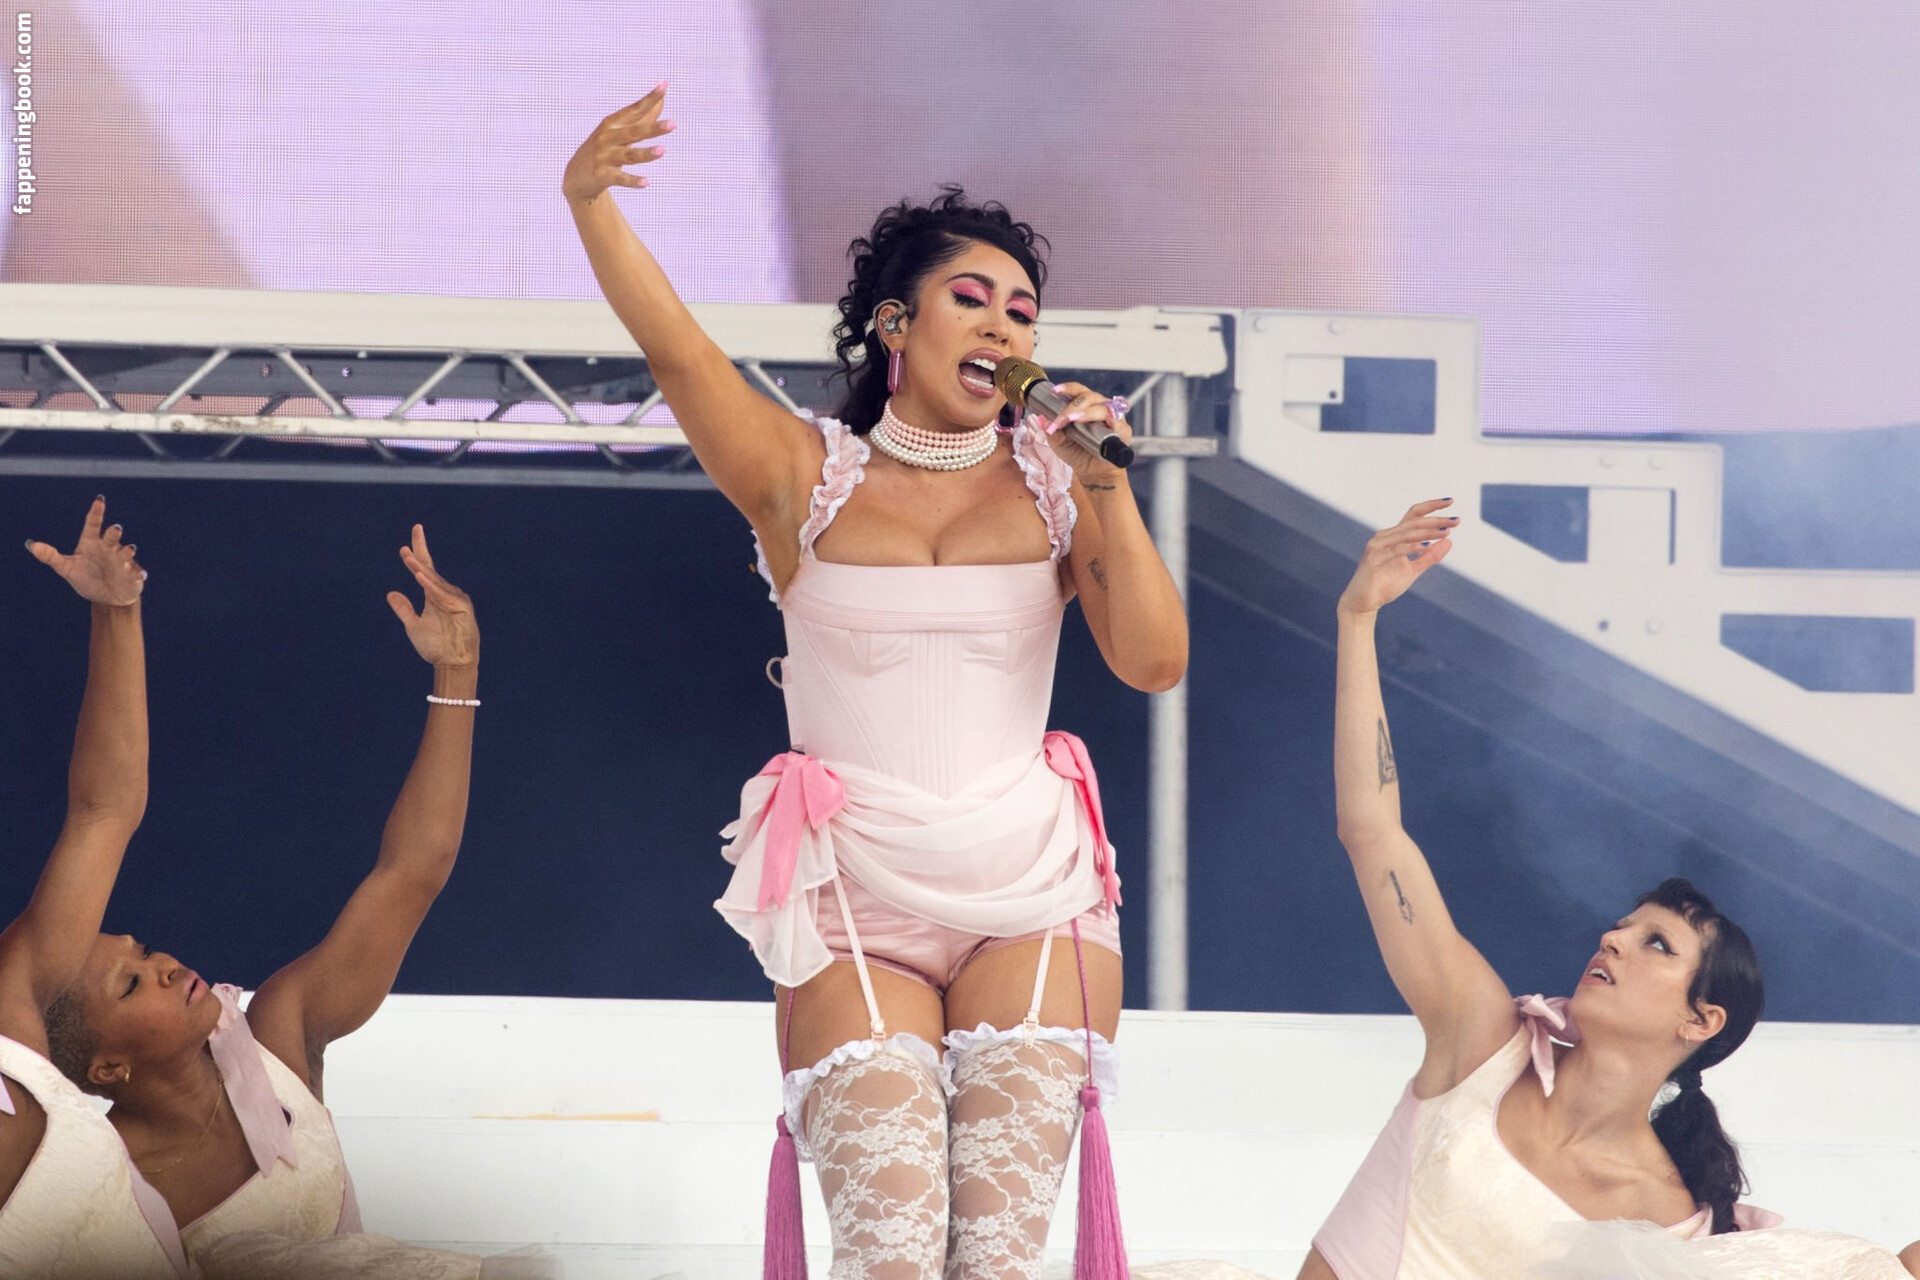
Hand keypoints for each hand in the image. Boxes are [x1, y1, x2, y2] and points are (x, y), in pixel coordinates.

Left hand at [25, 496, 146, 605]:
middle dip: (114, 532)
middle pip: (112, 536)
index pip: (93, 524)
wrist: (108, 598)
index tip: (100, 499)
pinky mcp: (133, 574)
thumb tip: (31, 545)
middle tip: (115, 529)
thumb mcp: (67, 569)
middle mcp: (109, 548)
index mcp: (92, 544)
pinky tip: (139, 576)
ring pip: (126, 552)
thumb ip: (51, 557)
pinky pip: (136, 573)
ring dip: (127, 551)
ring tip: (129, 550)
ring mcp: (123, 561)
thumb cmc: (88, 579)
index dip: (96, 511)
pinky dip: (137, 573)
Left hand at [385, 525, 477, 667]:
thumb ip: (404, 609)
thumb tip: (390, 593)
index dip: (417, 555)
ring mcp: (455, 599)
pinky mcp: (462, 608)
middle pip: (430, 570)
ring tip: (407, 557)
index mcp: (434, 595)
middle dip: (418, 556)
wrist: (453, 663)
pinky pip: (442, 594)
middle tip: (408, 541)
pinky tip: (419, 577)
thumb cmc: (437, 646)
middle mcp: (445, 593)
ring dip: (420, 569)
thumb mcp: (414, 626)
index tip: (405, 544)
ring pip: (434, 581)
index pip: (425, 570)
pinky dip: (431, 586)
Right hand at [563, 83, 675, 205]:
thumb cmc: (604, 150)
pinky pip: (620, 178)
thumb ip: (642, 117)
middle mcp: (607, 138)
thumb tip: (662, 98)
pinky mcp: (602, 176)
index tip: (664, 86)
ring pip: (629, 155)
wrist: (576, 176)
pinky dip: (633, 181)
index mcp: (612, 124)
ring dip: (646, 153)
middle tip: (674, 124)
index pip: (634, 110)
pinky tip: (646, 183)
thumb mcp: (619, 132)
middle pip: (634, 132)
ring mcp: (604, 157)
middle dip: (654, 128)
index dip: (649, 99)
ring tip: (663, 150)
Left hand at [1037, 382, 1134, 484]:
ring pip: (1103, 408)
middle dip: (1073, 406)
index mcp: (1085, 405)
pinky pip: (1119, 423)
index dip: (1068, 389)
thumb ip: (1052, 430)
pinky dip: (1113, 422)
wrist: (1092, 472)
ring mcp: (1113, 417)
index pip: (1078, 391)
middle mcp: (1100, 407)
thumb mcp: (1059, 442)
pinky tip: (1107, 423)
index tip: (1055, 391)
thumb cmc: (1077, 452)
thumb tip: (1042, 419)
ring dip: (1087, 413)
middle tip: (1062, 418)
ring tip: (1074, 420)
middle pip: (1089, 397)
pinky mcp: (1123, 431)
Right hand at [1337, 499, 1459, 617]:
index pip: (1414, 515)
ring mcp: (1378, 546)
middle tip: (1456, 521)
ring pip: (1407, 533)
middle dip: (1436, 520)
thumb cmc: (1385, 585)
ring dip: (1428, 533)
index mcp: (1394, 536)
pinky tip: (1426, 547)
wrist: (1364, 603)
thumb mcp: (1413, 570)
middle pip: (1414, 522)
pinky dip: (1412, 547)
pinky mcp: (1373, 558)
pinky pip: (1396, 549)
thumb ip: (1430, 557)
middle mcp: (1385, 536)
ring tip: (1446, 532)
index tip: (1451, 501)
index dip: (1432, 506)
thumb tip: (1449, 541)